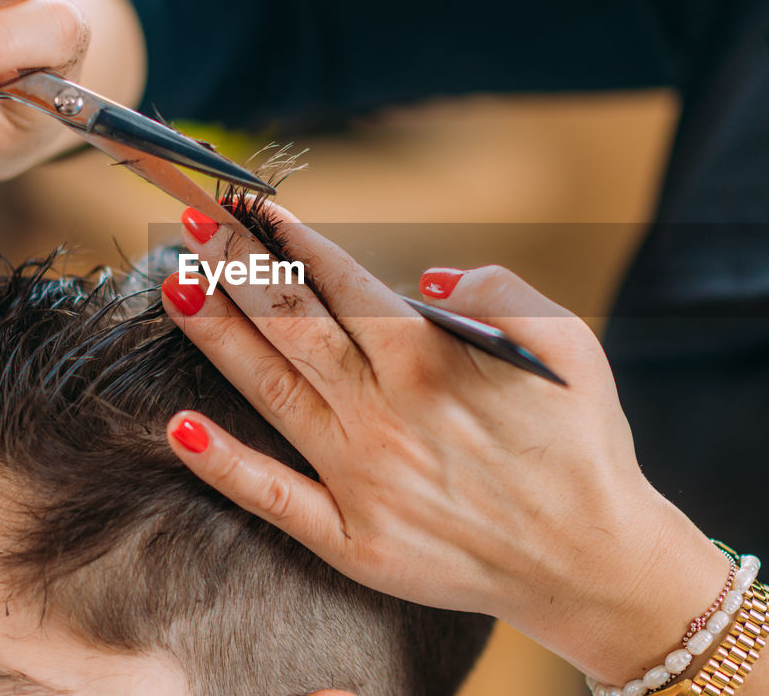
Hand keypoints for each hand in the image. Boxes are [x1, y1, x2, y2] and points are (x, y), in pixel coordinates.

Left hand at [157, 203, 729, 682]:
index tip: (251, 208)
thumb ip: (498, 291)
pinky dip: (224, 465)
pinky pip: (274, 497)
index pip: (342, 284)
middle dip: (239, 270)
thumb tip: (427, 279)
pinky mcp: (353, 538)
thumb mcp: (567, 342)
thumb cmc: (580, 445)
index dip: (290, 241)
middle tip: (195, 227)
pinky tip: (178, 430)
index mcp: (432, 361)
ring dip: (219, 337)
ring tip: (175, 288)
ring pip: (272, 392)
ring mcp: (361, 478)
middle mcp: (385, 412)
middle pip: (293, 326)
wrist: (592, 560)